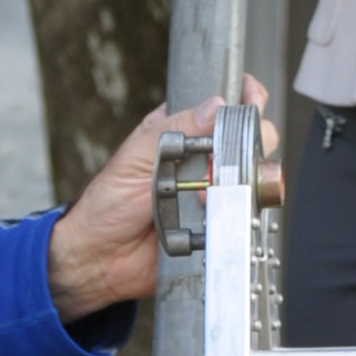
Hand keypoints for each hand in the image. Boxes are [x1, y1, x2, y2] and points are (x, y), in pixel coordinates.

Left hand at [47, 87, 278, 319]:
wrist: (103, 258)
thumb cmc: (109, 204)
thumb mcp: (137, 156)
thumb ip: (175, 129)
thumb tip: (214, 107)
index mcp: (180, 130)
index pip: (223, 102)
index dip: (244, 96)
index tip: (252, 100)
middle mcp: (202, 157)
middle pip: (249, 135)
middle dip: (249, 141)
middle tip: (225, 157)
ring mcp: (213, 188)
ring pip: (253, 173)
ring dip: (240, 179)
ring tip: (208, 193)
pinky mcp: (218, 219)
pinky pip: (244, 210)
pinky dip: (237, 210)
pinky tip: (213, 214)